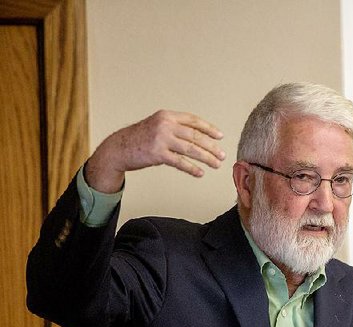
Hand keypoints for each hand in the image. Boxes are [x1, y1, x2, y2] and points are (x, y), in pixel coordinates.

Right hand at [85, 110, 225, 192]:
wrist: (119, 148)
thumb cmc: (140, 138)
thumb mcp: (157, 126)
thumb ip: (175, 127)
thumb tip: (199, 136)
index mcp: (167, 116)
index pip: (193, 120)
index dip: (208, 128)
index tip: (220, 136)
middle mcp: (165, 125)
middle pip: (195, 136)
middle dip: (212, 146)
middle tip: (222, 155)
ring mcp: (161, 139)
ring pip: (191, 149)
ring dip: (207, 158)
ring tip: (216, 164)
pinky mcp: (158, 154)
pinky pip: (180, 162)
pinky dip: (192, 168)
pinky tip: (200, 173)